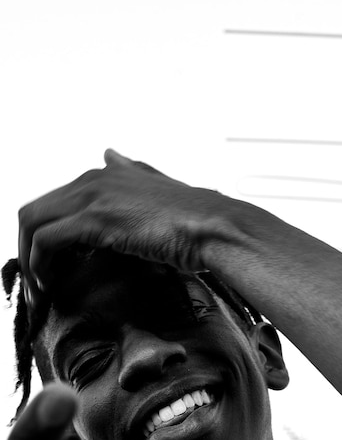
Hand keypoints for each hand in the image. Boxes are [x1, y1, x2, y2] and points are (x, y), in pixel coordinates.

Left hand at [18, 149, 222, 306]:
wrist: (215, 228)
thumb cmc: (194, 221)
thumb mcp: (158, 189)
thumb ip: (132, 172)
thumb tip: (109, 153)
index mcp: (107, 174)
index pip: (56, 203)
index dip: (46, 234)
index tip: (50, 262)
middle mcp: (96, 178)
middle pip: (35, 210)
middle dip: (27, 247)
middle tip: (38, 277)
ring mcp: (94, 195)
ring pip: (32, 223)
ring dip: (28, 258)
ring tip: (40, 286)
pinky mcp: (96, 218)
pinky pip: (46, 241)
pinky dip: (40, 265)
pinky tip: (50, 283)